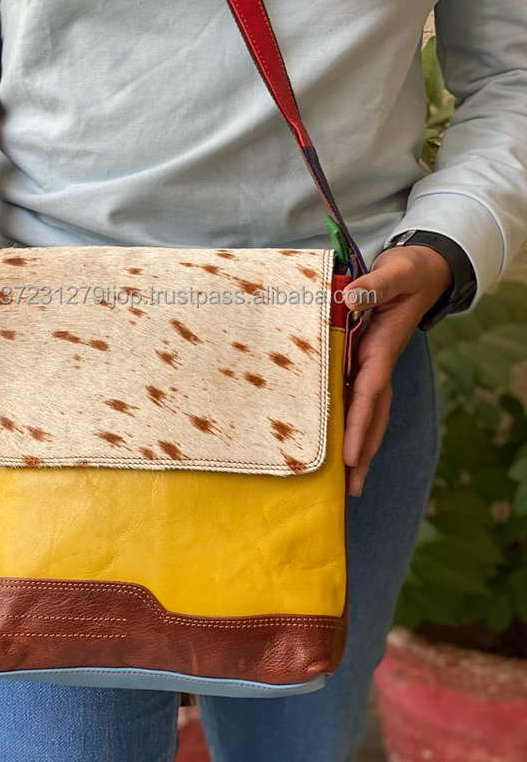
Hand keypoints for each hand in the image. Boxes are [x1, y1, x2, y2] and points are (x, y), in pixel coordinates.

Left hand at [341, 245, 451, 496]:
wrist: (420, 271)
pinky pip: (358, 398)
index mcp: (382, 349)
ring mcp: (374, 365)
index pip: (369, 393)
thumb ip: (374, 285)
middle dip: (362, 452)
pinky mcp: (366, 361)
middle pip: (371, 416)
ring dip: (359, 446)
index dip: (358, 424)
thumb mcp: (394, 273)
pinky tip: (340, 444)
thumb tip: (350, 298)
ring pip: (368, 413)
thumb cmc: (405, 273)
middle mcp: (378, 364)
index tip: (349, 457)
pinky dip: (352, 424)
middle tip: (351, 490)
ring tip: (349, 482)